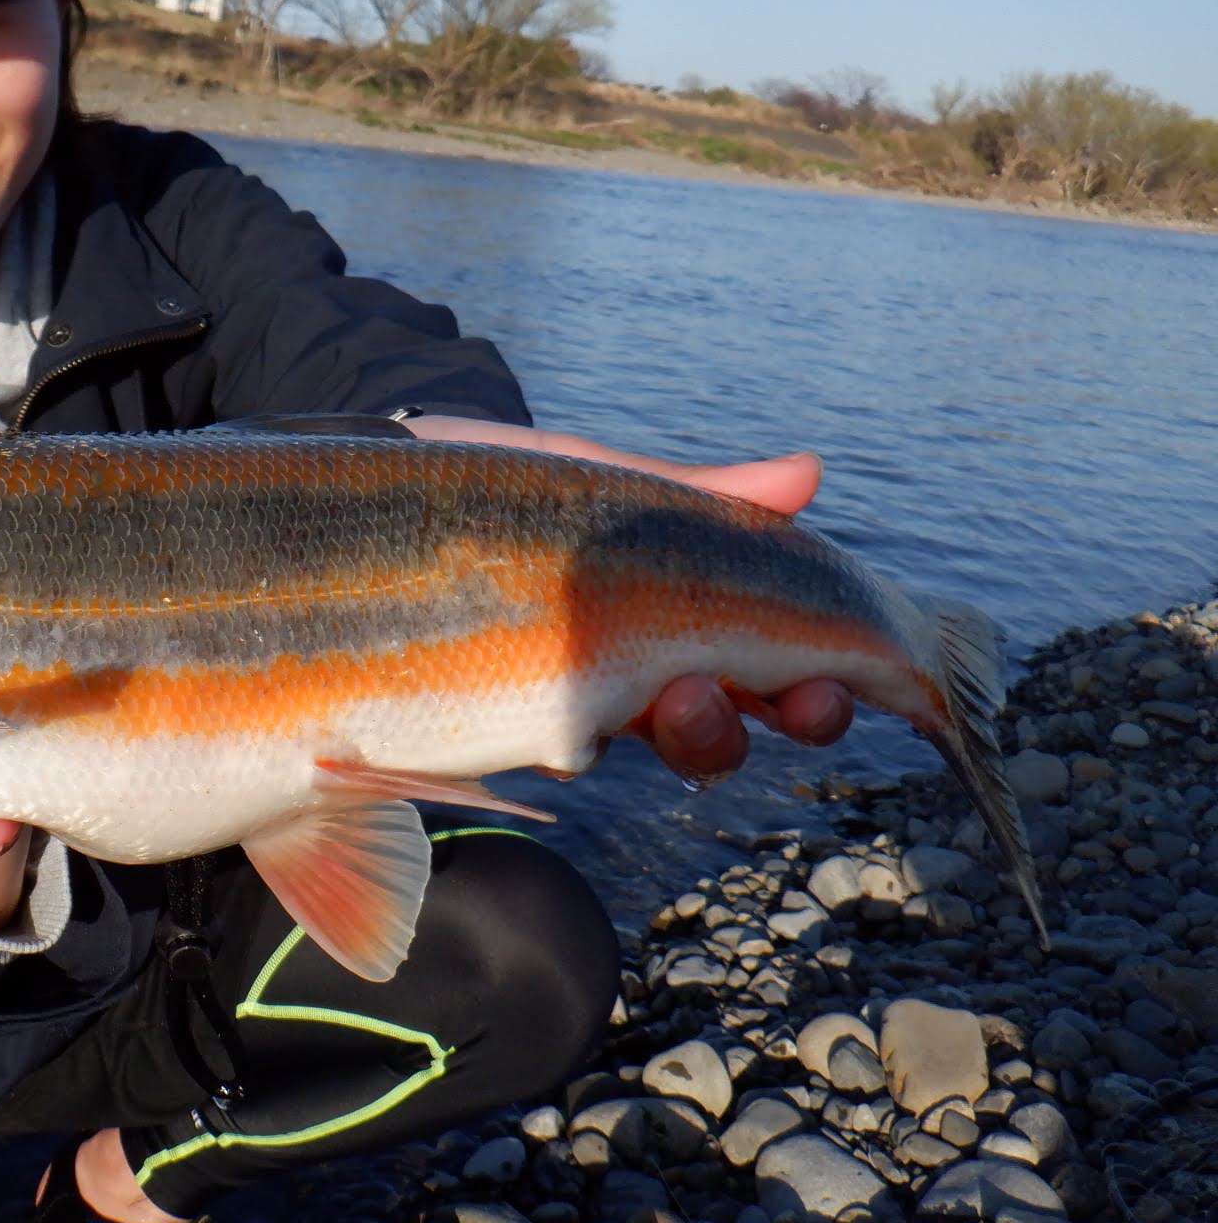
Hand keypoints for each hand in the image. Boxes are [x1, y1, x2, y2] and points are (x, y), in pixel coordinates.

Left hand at [402, 415, 854, 783]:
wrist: (383, 489)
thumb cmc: (503, 489)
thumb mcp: (601, 483)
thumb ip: (696, 496)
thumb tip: (807, 473)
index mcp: (680, 619)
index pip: (779, 672)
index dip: (821, 689)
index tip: (839, 683)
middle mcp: (639, 674)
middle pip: (732, 727)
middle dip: (775, 722)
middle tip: (790, 703)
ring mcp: (576, 701)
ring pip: (664, 747)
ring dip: (697, 734)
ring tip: (680, 695)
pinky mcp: (505, 719)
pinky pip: (565, 749)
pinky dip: (586, 737)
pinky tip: (580, 716)